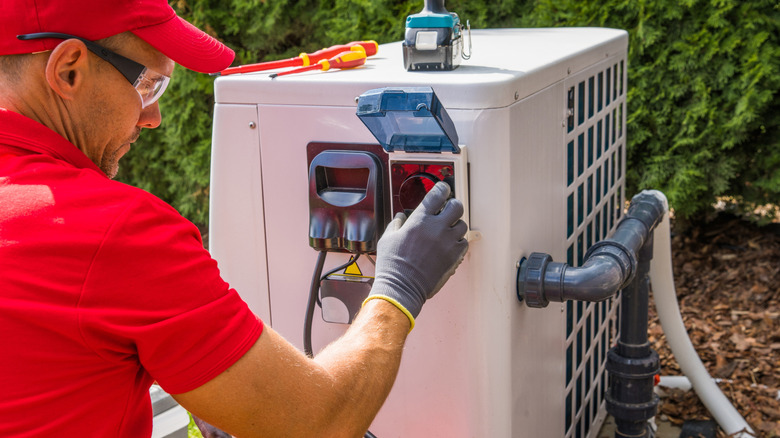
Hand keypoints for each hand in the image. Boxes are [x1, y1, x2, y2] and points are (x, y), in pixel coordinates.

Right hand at [365, 182, 468, 328]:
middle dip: (453, 205)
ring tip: (447, 230)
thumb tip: (401, 217)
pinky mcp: (454, 257)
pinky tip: (449, 244)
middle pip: (457, 206)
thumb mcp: (388, 238)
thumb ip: (397, 223)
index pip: (438, 193)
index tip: (442, 189)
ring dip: (455, 225)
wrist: (402, 287)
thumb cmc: (392, 264)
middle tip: (447, 209)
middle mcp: (437, 228)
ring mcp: (448, 242)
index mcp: (420, 219)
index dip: (442, 188)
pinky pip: (464, 243)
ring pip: (462, 224)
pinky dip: (458, 241)